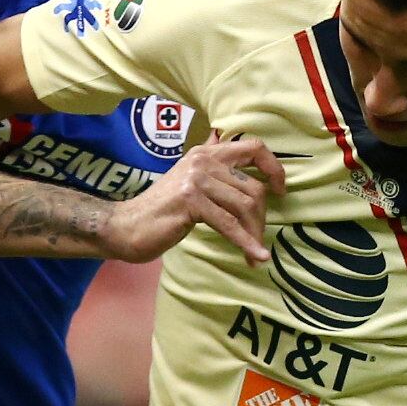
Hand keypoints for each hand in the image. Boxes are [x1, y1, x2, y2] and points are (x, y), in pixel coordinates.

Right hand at [103, 134, 287, 263]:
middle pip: (254, 188)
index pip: (252, 147)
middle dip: (261, 220)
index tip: (280, 190)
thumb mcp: (190, 182)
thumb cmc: (162, 211)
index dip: (274, 167)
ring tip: (253, 254)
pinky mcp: (191, 201)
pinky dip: (246, 243)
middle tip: (257, 240)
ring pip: (245, 207)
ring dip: (254, 235)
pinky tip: (255, 257)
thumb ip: (214, 171)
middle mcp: (203, 160)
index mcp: (206, 152)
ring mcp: (196, 179)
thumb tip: (241, 163)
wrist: (126, 226)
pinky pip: (229, 224)